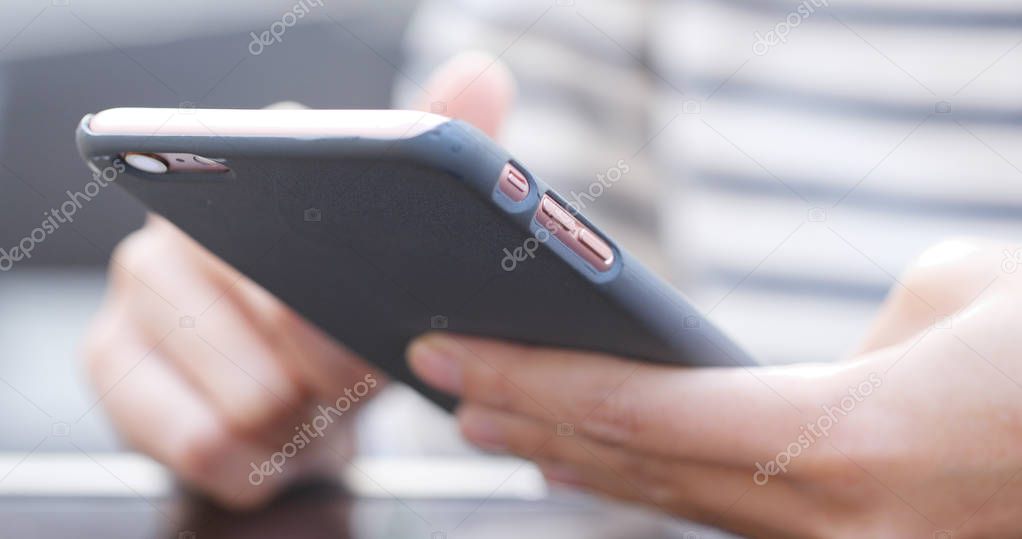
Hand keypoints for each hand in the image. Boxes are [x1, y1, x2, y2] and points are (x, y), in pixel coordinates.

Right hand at [82, 51, 514, 507]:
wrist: (289, 399)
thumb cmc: (343, 316)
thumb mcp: (402, 242)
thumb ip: (441, 147)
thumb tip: (479, 76)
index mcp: (257, 173)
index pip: (312, 233)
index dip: (352, 314)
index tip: (369, 343)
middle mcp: (184, 218)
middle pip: (285, 319)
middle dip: (335, 373)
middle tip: (340, 378)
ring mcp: (138, 287)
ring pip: (250, 395)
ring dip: (297, 421)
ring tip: (300, 401)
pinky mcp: (108, 360)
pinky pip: (203, 442)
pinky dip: (255, 462)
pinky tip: (264, 438)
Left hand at [408, 237, 1021, 536]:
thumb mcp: (966, 303)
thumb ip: (857, 338)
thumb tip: (813, 368)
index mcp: (844, 442)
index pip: (631, 410)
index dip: (525, 382)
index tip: (446, 357)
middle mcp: (832, 521)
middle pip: (634, 469)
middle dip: (526, 424)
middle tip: (444, 389)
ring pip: (679, 508)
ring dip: (579, 465)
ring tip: (504, 431)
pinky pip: (735, 523)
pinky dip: (658, 493)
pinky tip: (618, 478)